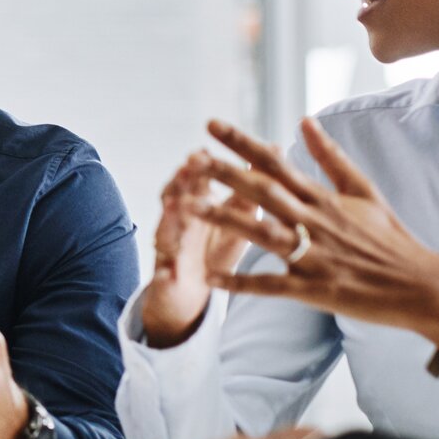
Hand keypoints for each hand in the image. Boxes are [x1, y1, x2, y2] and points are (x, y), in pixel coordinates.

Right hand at [140, 154, 252, 348]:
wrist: (189, 288)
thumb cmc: (216, 245)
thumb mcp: (236, 216)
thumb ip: (250, 186)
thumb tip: (275, 150)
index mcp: (196, 207)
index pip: (191, 182)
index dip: (196, 167)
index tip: (202, 151)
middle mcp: (178, 224)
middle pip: (173, 201)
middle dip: (178, 186)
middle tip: (184, 172)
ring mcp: (170, 250)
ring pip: (165, 234)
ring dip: (167, 222)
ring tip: (172, 209)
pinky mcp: (166, 280)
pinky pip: (163, 278)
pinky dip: (163, 276)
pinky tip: (166, 274)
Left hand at [188, 118, 438, 360]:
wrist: (424, 285)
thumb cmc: (392, 238)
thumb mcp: (364, 190)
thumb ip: (330, 156)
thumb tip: (304, 119)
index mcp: (323, 198)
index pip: (275, 163)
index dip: (241, 143)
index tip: (210, 125)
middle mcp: (315, 222)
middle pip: (263, 193)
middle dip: (225, 174)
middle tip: (190, 157)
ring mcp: (314, 256)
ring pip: (262, 234)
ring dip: (225, 220)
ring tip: (189, 207)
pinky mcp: (315, 290)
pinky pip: (272, 286)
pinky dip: (241, 284)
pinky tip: (210, 279)